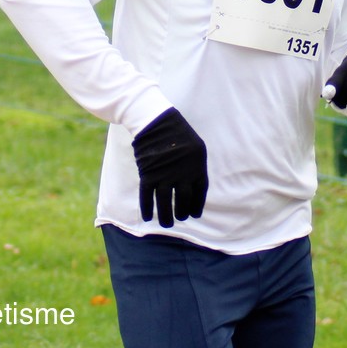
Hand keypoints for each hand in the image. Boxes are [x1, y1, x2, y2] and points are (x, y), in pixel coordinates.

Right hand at [132, 108, 207, 227]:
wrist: (157, 122)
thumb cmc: (178, 133)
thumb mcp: (197, 148)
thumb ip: (195, 167)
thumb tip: (194, 188)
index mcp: (197, 167)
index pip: (199, 193)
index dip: (196, 206)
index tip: (194, 215)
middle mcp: (182, 174)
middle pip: (183, 201)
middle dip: (182, 213)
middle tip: (180, 219)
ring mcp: (165, 176)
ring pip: (165, 203)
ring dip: (166, 217)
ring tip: (167, 225)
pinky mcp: (148, 175)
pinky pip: (147, 197)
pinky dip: (147, 208)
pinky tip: (147, 217)